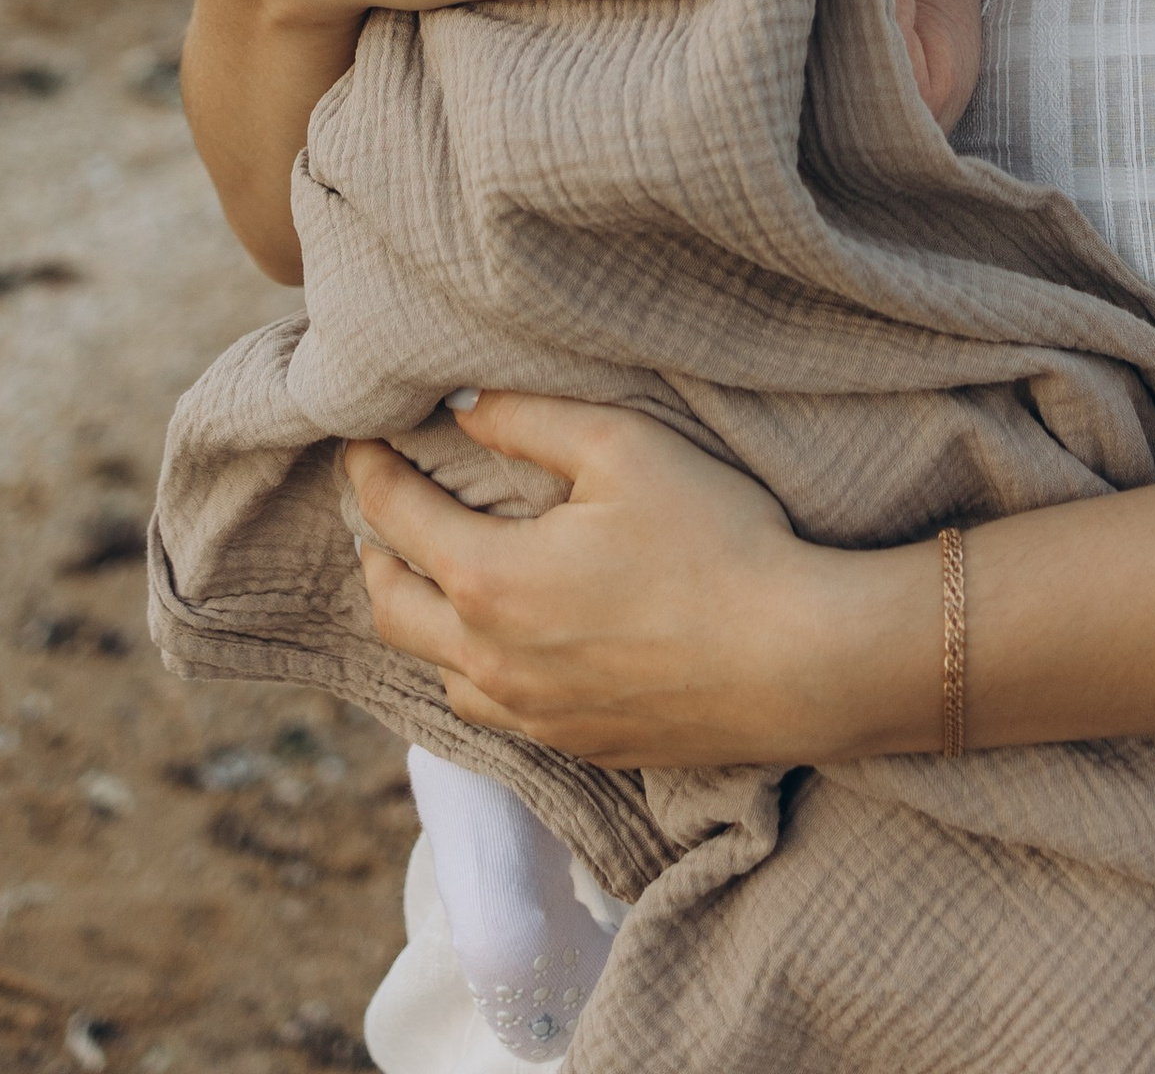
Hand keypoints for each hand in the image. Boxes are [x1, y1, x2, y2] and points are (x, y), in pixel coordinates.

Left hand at [345, 392, 927, 769]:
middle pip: (393, 611)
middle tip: (378, 516)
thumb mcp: (624, 448)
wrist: (794, 661)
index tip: (361, 443)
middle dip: (376, 556)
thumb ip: (531, 421)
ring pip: (439, 673)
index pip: (398, 520)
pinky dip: (472, 670)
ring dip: (421, 622)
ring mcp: (533, 715)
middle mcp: (492, 662)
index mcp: (491, 582)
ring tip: (431, 582)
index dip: (372, 473)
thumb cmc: (715, 541)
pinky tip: (500, 648)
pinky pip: (494, 712)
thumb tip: (464, 409)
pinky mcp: (577, 746)